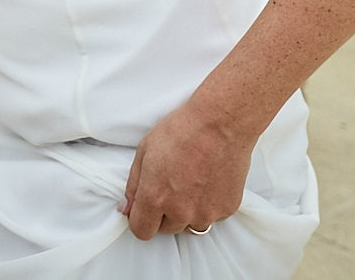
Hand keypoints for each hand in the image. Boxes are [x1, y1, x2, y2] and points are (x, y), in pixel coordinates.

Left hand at [121, 100, 251, 239]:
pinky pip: (213, 216)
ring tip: (192, 182)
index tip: (145, 211)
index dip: (141, 220)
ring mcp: (206, 213)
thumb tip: (128, 209)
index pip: (142, 231)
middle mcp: (180, 211)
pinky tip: (209, 180)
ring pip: (191, 225)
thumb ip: (134, 186)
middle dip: (165, 213)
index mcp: (155, 198)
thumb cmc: (182, 131)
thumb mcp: (144, 152)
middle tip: (172, 186)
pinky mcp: (226, 209)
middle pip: (167, 228)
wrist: (220, 123)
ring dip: (189, 211)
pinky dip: (209, 204)